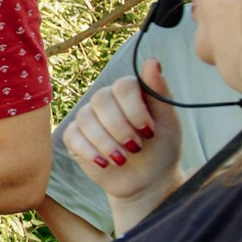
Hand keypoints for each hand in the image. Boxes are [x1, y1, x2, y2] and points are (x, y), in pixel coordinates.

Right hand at [60, 58, 182, 204]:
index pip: (123, 86)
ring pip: (86, 119)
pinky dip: (90, 152)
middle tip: (136, 148)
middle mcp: (106, 100)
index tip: (149, 131)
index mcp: (129, 91)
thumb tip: (151, 61)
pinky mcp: (75, 138)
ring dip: (106, 143)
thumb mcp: (168, 122)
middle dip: (119, 128)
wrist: (148, 181)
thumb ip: (159, 91)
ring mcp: (88, 118)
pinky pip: (73, 137)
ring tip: (123, 159)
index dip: (134, 109)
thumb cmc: (161, 148)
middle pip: (101, 100)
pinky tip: (105, 163)